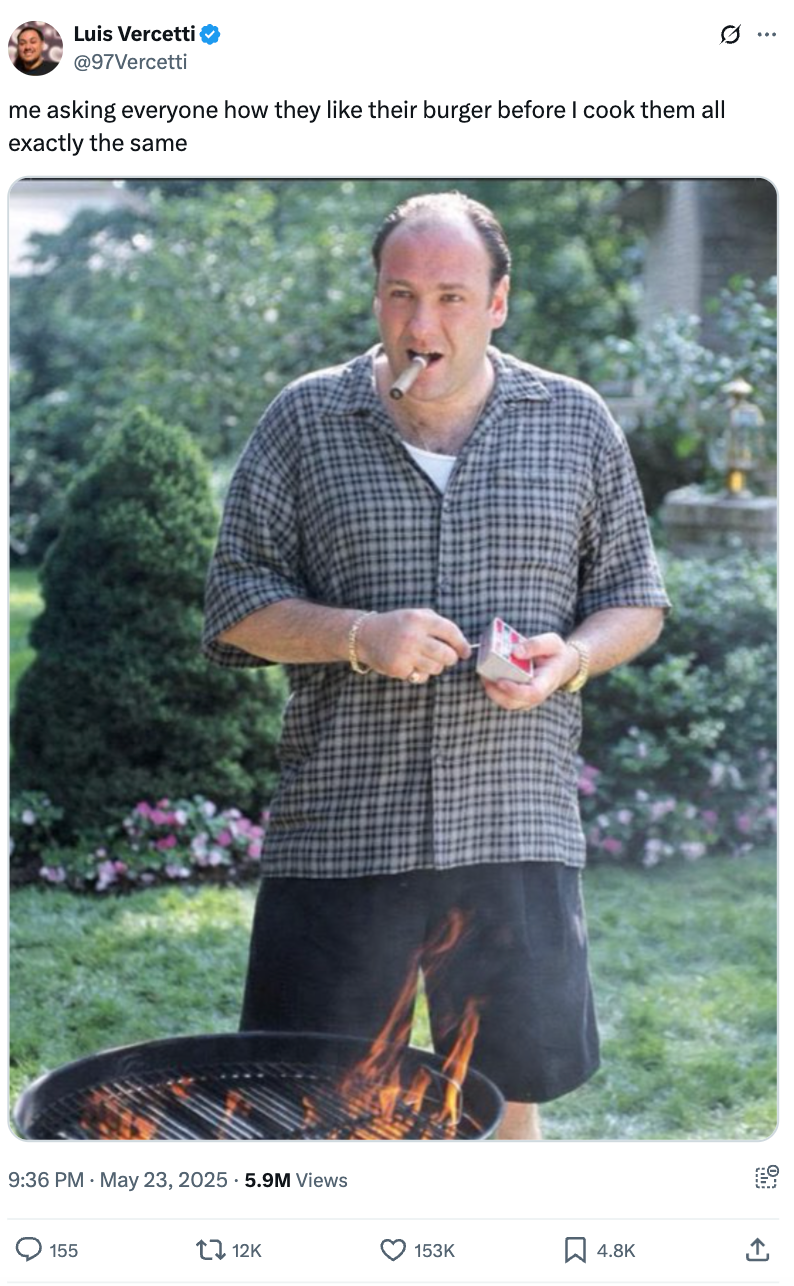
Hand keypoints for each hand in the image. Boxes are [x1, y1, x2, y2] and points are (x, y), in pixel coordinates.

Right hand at [356, 609, 470, 681]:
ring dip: (435, 666)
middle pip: (447, 655)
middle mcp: (413, 636)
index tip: (465, 652)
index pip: (450, 632)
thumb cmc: (396, 625)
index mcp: (419, 619)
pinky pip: (421, 677)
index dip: (462, 644)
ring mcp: (405, 653)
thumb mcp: (415, 615)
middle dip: (451, 659)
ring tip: (423, 658)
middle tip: (446, 657)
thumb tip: (461, 643)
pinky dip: (420, 673)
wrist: (365, 635)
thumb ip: (437, 624)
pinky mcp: (399, 668)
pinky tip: (411, 664)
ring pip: (436, 668)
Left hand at [479, 632, 578, 711]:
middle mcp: (537, 695)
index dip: (515, 690)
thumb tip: (514, 652)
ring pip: (506, 702)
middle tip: (483, 675)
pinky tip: (487, 674)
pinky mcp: (519, 696)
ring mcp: (527, 698)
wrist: (561, 664)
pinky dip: (493, 688)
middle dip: (496, 691)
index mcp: (547, 681)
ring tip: (483, 673)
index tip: (500, 681)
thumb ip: (535, 645)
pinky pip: (504, 697)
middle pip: (514, 702)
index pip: (533, 693)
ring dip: (492, 690)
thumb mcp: (551, 642)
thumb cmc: (555, 653)